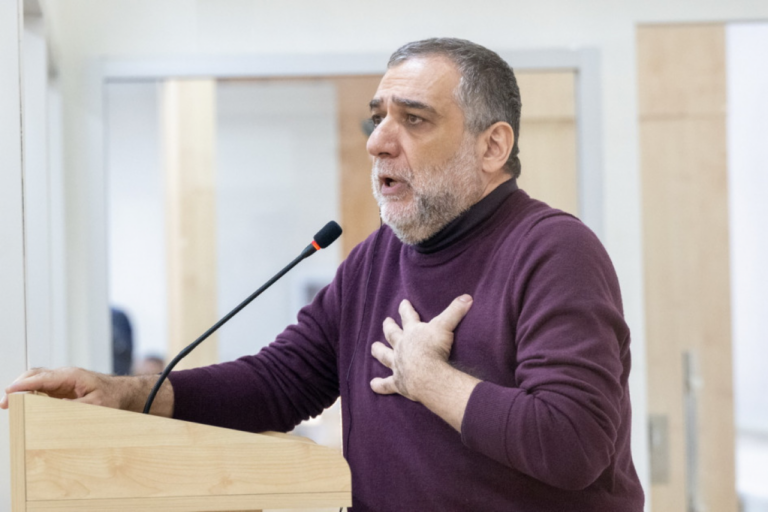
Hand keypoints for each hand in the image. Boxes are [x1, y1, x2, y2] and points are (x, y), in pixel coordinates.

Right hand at [0, 367, 172, 415]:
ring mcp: (61, 381)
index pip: (42, 378)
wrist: (123, 393)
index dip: (24, 385)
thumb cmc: (112, 397)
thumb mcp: (96, 405)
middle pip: (34, 375)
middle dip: (17, 387)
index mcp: (71, 376)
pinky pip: (41, 388)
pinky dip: (29, 394)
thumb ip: (74, 408)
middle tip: (5, 403)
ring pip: (35, 380)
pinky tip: (23, 405)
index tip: (9, 393)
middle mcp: (63, 375)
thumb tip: (54, 413)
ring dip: (22, 390)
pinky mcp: (61, 388)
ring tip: (9, 404)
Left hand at [370, 294, 472, 401]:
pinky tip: (372, 385)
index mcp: (413, 333)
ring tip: (373, 348)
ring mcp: (398, 364)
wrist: (428, 375)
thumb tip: (467, 297)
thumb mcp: (446, 326)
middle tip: (386, 321)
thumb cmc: (435, 349)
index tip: (403, 302)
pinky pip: (387, 384)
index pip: (408, 316)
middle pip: (392, 335)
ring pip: (385, 356)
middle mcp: (402, 347)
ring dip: (379, 351)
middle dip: (389, 327)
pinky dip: (380, 385)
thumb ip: (455, 311)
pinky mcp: (398, 382)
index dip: (406, 309)